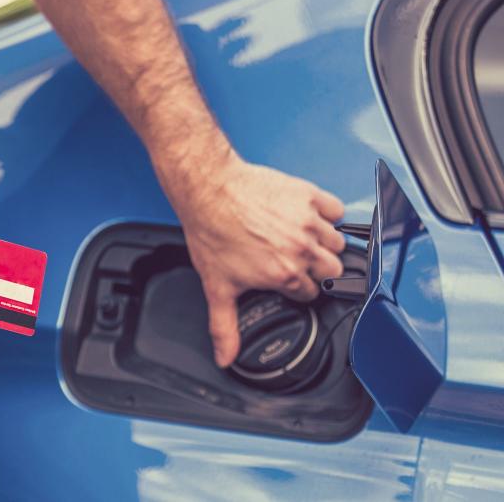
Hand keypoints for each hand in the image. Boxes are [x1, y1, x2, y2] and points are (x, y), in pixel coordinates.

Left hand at [155, 146, 345, 366]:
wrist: (209, 190)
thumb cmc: (212, 232)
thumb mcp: (217, 286)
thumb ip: (224, 327)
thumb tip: (224, 357)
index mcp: (285, 274)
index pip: (310, 293)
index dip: (299, 290)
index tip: (290, 283)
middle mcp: (302, 249)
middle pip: (332, 270)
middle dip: (317, 270)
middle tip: (297, 262)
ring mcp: (309, 222)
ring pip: (338, 242)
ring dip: (324, 244)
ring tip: (301, 240)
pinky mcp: (309, 196)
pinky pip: (336, 209)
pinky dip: (328, 214)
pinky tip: (310, 217)